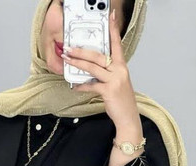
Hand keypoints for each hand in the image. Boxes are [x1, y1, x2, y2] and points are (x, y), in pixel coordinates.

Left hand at [61, 7, 139, 128]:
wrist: (128, 118)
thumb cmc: (122, 101)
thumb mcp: (117, 83)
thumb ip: (107, 73)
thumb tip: (91, 69)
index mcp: (122, 66)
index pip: (117, 44)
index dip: (113, 30)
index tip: (110, 17)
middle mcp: (119, 70)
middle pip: (98, 55)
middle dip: (81, 51)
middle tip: (69, 48)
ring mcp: (115, 80)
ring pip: (92, 68)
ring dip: (77, 63)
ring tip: (67, 60)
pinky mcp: (109, 91)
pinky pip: (92, 85)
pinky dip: (82, 86)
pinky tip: (75, 86)